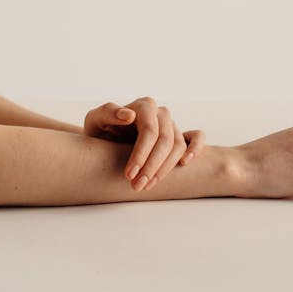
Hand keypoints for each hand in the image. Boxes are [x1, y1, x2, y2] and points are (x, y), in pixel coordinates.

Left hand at [82, 96, 205, 191]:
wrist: (106, 140)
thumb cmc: (101, 130)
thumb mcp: (95, 120)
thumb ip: (108, 112)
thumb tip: (129, 115)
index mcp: (144, 106)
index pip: (150, 130)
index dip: (141, 154)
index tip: (128, 174)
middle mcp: (160, 113)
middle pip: (165, 140)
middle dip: (152, 166)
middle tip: (137, 185)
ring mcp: (171, 125)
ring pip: (178, 145)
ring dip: (165, 168)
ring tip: (147, 185)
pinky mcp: (179, 136)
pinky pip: (196, 137)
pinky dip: (196, 148)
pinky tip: (185, 163)